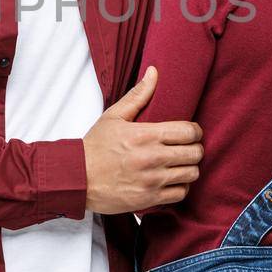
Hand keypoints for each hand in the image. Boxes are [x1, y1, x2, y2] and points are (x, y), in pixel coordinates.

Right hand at [83, 67, 203, 213]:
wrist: (76, 178)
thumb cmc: (95, 147)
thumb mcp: (114, 116)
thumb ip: (138, 95)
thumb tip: (154, 72)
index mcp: (145, 134)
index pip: (189, 131)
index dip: (195, 131)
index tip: (191, 132)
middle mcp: (152, 158)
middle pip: (195, 153)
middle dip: (195, 149)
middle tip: (187, 148)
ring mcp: (152, 180)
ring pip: (192, 174)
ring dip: (189, 168)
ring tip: (180, 164)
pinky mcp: (149, 199)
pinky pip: (181, 194)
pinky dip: (180, 187)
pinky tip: (172, 180)